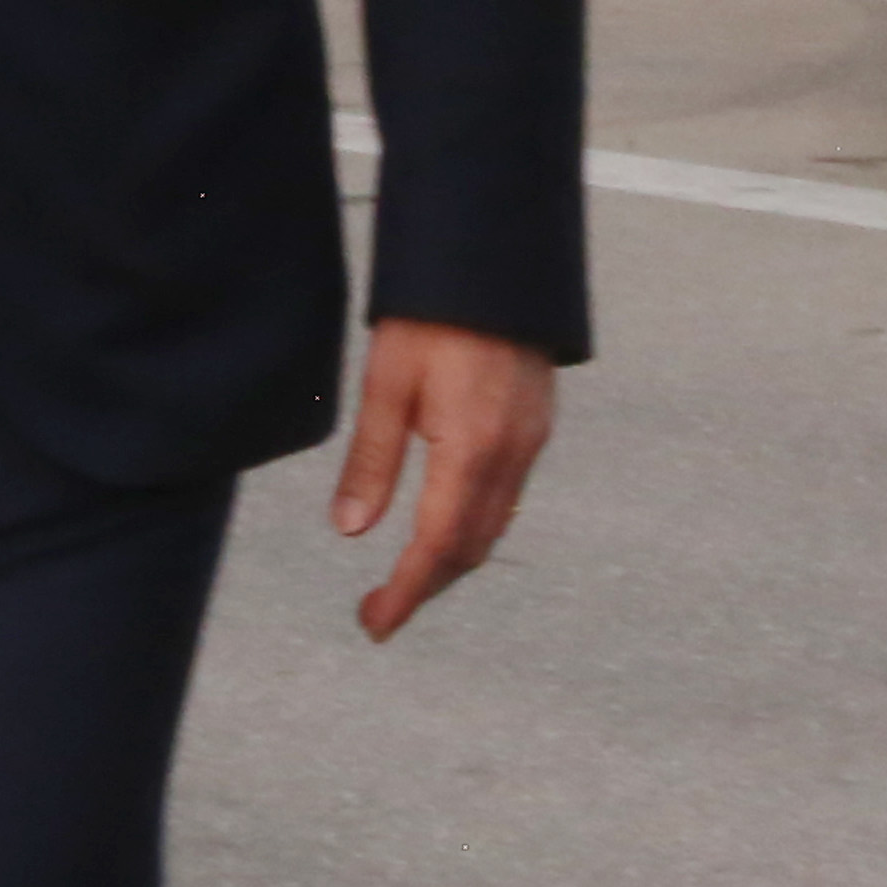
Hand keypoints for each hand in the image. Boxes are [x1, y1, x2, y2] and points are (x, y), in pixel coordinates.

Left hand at [331, 319, 559, 643]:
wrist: (494, 262)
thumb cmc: (433, 316)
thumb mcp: (386, 385)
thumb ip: (372, 462)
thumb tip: (352, 530)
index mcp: (472, 448)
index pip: (438, 544)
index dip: (407, 592)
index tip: (376, 623)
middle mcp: (512, 453)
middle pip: (472, 547)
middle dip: (428, 587)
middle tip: (379, 611)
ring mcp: (531, 440)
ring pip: (495, 526)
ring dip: (452, 562)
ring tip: (406, 579)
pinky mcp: (535, 425)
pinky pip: (508, 497)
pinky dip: (474, 528)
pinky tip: (445, 526)